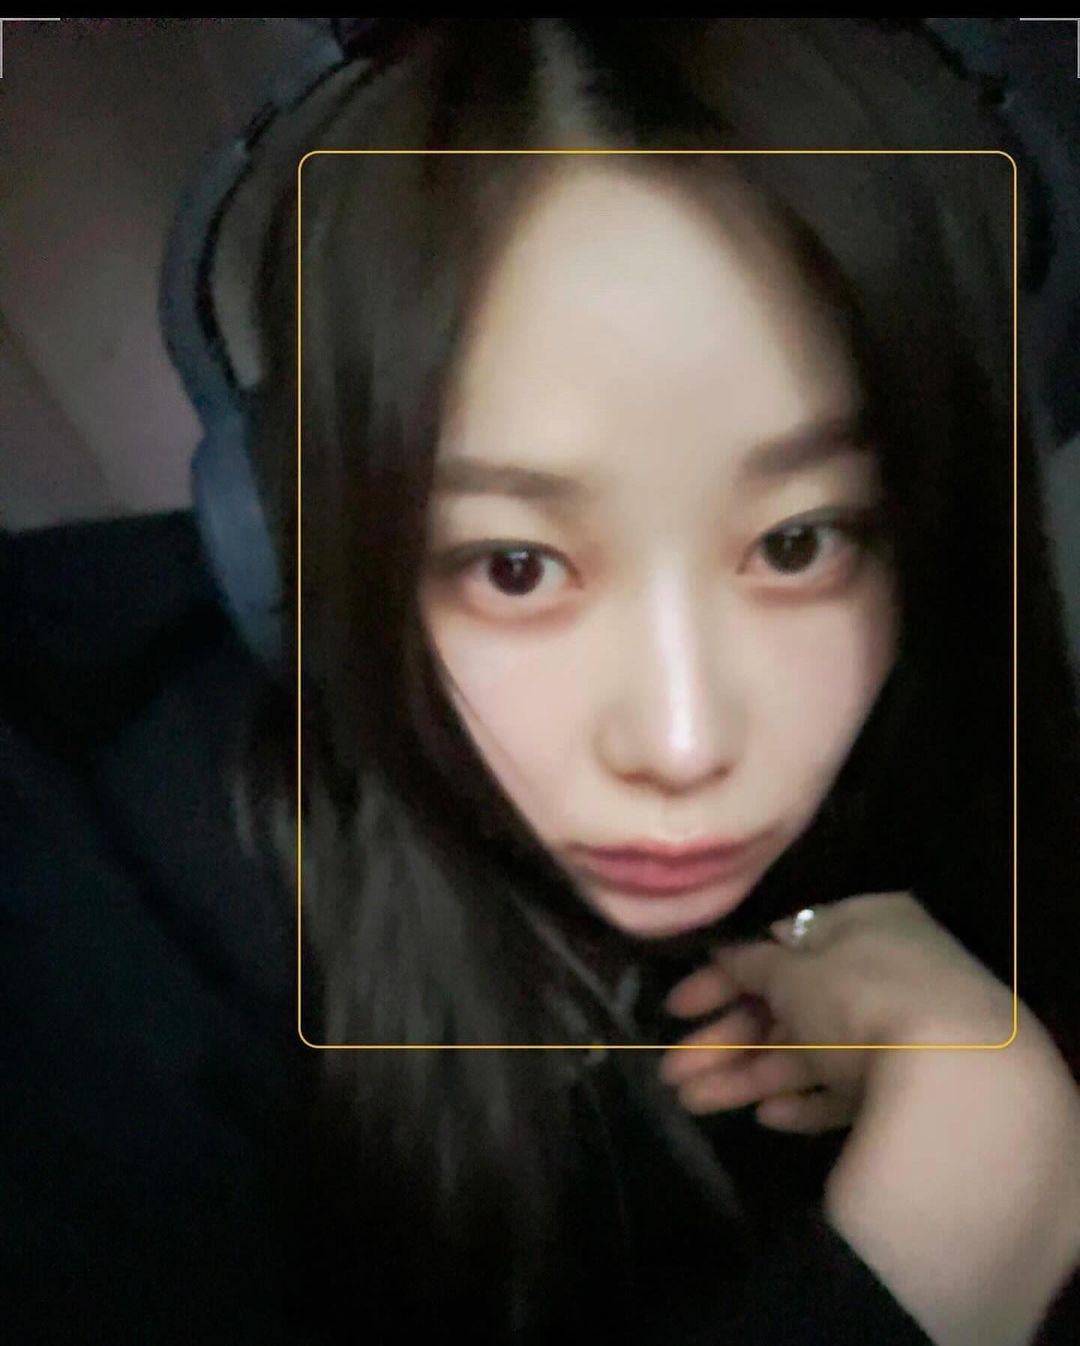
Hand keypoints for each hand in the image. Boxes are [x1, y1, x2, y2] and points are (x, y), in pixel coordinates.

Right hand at [662, 892, 1079, 1345]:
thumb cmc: (862, 997)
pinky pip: (845, 1088)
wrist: (958, 1079)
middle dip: (725, 1042)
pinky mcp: (912, 1089)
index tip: (675, 1009)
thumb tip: (724, 954)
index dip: (722, 979)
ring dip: (747, 1075)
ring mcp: (901, 1031)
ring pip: (808, 1051)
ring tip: (691, 1102)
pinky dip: (805, 1099)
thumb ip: (753, 964)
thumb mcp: (793, 972)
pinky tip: (765, 1120)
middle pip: (788, 1006)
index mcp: (863, 923)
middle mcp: (884, 970)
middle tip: (670, 1073)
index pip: (779, 946)